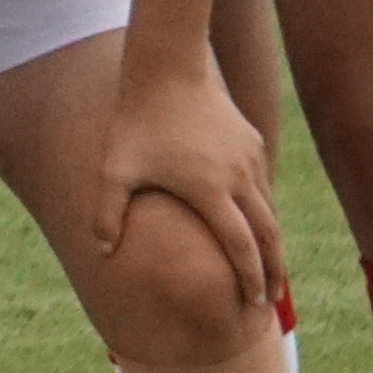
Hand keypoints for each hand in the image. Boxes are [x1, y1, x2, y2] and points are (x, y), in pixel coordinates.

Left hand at [94, 59, 285, 323]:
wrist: (168, 69)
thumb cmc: (137, 121)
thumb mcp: (115, 169)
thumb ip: (107, 212)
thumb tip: (100, 252)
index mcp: (210, 190)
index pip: (240, 247)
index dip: (249, 278)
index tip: (253, 303)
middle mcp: (239, 178)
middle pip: (268, 235)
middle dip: (273, 270)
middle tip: (271, 300)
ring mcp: (249, 159)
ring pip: (270, 210)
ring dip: (272, 242)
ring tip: (270, 269)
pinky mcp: (252, 142)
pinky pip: (264, 185)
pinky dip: (265, 211)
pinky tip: (258, 225)